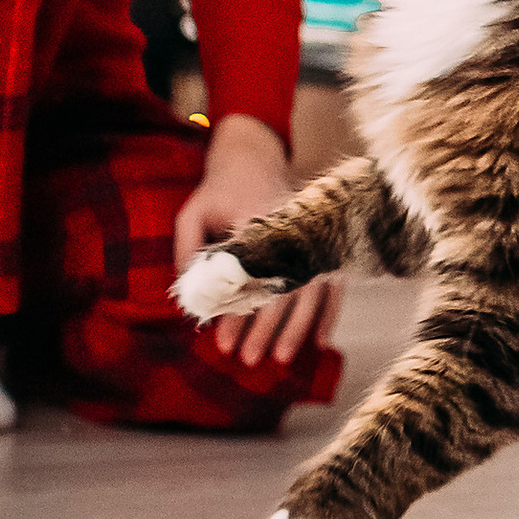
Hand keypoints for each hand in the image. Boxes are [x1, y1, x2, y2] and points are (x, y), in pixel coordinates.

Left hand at [173, 114, 343, 374]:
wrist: (255, 158)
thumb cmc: (219, 190)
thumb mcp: (192, 213)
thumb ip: (187, 251)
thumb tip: (189, 297)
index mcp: (259, 224)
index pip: (248, 280)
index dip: (236, 315)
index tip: (222, 343)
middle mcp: (291, 233)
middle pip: (281, 291)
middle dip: (264, 330)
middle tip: (247, 360)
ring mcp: (311, 239)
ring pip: (310, 292)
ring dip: (296, 329)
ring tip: (280, 359)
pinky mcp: (322, 244)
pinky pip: (331, 284)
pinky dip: (328, 314)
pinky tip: (320, 343)